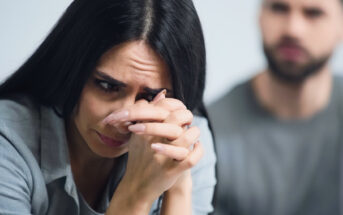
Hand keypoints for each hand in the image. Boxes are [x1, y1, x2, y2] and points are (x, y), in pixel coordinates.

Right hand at [105, 91, 202, 205]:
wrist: (136, 185)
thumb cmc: (140, 157)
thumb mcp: (139, 134)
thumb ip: (148, 113)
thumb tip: (162, 93)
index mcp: (145, 130)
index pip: (164, 108)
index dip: (176, 105)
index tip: (179, 109)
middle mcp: (153, 141)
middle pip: (177, 118)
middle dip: (186, 116)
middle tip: (187, 120)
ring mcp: (163, 157)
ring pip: (187, 137)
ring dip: (194, 133)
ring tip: (193, 134)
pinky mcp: (171, 171)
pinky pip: (191, 158)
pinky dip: (198, 151)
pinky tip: (196, 147)